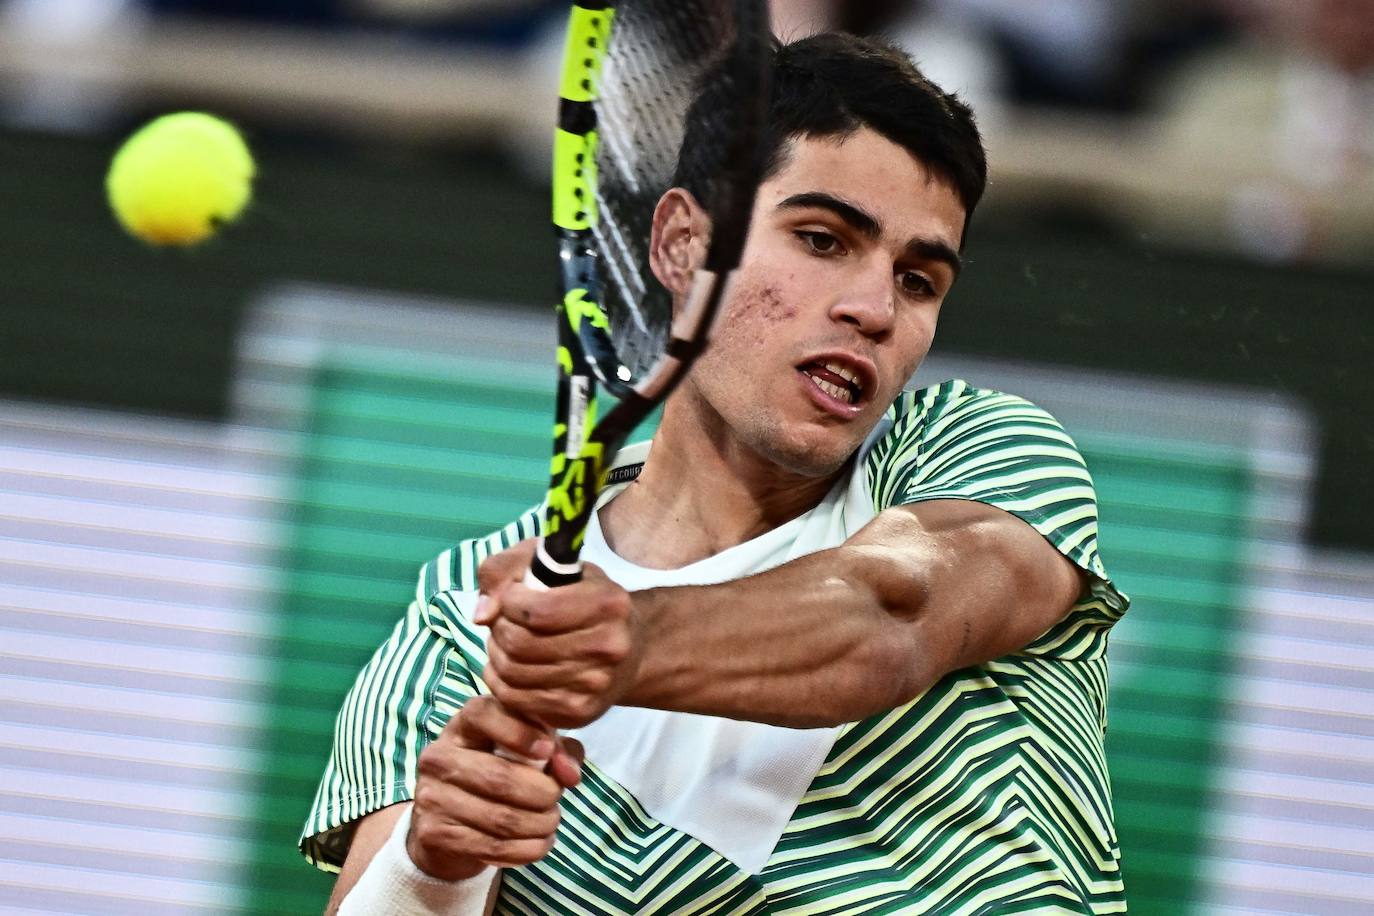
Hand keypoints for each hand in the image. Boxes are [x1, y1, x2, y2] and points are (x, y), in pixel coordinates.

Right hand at [407, 695, 583, 880]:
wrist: (446, 821)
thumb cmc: (495, 771)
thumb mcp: (524, 750)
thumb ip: (555, 750)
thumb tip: (570, 774)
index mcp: (462, 725)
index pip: (483, 714)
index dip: (519, 731)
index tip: (547, 750)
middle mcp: (439, 756)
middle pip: (499, 776)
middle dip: (542, 792)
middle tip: (557, 798)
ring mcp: (432, 795)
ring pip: (499, 817)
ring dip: (539, 824)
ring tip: (552, 822)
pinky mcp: (434, 832)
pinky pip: (491, 846)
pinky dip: (526, 849)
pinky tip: (540, 843)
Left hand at [475, 540, 642, 729]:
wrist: (628, 650)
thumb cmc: (583, 598)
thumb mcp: (551, 565)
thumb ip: (505, 569)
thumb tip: (482, 615)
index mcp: (608, 603)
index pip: (536, 609)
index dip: (509, 601)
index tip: (512, 596)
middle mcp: (609, 646)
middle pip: (521, 643)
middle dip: (499, 628)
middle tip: (503, 621)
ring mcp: (595, 685)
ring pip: (513, 673)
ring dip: (496, 654)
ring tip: (505, 642)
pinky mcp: (579, 712)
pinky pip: (516, 699)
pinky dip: (499, 681)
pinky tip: (509, 666)